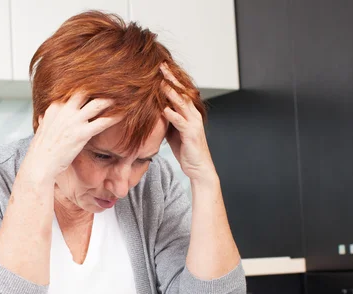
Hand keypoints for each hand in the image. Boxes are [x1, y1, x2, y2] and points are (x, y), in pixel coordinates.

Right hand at [22, 93, 121, 182]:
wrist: (40, 164)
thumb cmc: (42, 150)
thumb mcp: (42, 129)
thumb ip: (46, 119)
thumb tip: (44, 116)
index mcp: (55, 107)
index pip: (74, 90)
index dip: (89, 86)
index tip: (100, 83)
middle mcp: (64, 110)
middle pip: (86, 91)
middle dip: (101, 87)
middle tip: (116, 84)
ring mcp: (73, 121)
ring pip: (96, 104)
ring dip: (111, 99)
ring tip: (124, 96)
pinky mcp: (81, 134)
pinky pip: (102, 122)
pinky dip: (114, 117)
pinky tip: (124, 115)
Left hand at [160, 64, 216, 183]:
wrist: (198, 167)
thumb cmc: (186, 149)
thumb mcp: (173, 131)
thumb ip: (167, 119)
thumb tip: (153, 110)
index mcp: (189, 113)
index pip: (180, 92)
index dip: (171, 79)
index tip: (160, 68)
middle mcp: (193, 115)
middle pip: (182, 93)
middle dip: (172, 79)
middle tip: (161, 66)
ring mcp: (193, 124)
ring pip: (182, 104)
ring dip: (172, 93)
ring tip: (161, 83)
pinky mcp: (191, 134)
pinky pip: (181, 122)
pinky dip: (172, 115)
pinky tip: (164, 109)